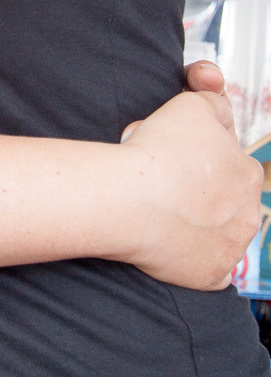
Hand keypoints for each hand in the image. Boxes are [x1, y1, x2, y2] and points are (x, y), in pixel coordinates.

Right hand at [117, 90, 261, 289]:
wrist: (129, 199)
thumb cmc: (159, 151)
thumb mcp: (193, 104)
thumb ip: (214, 101)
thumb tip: (218, 102)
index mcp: (248, 173)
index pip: (229, 160)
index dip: (198, 154)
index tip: (171, 155)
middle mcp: (248, 213)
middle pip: (225, 199)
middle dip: (202, 190)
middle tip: (163, 180)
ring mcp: (231, 248)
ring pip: (218, 233)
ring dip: (198, 222)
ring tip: (159, 209)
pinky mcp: (210, 275)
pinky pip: (205, 266)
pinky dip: (189, 256)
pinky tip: (167, 241)